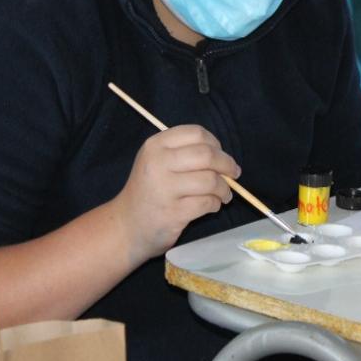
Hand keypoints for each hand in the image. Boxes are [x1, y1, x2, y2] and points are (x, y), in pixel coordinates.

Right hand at [111, 124, 239, 263]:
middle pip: (207, 155)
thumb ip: (185, 153)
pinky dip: (215, 204)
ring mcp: (164, 188)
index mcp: (155, 145)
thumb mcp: (158, 162)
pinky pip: (207, 203)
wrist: (126, 227)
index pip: (196, 133)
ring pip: (210, 180)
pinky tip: (212, 206)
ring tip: (224, 195)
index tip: (221, 155)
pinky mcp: (172, 212)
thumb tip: (225, 158)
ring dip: (224, 189)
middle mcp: (157, 163)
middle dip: (227, 165)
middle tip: (234, 174)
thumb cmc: (149, 191)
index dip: (215, 143)